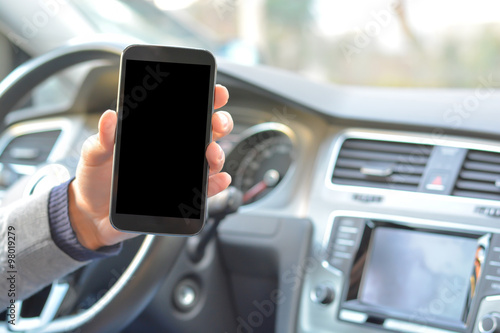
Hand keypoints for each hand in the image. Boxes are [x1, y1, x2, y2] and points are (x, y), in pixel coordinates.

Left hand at [68, 85, 232, 249]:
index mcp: (155, 134)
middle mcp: (173, 151)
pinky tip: (219, 179)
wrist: (92, 215)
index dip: (206, 99)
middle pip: (207, 132)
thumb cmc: (95, 180)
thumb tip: (110, 116)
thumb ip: (102, 138)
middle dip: (219, 123)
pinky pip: (205, 189)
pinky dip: (215, 184)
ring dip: (217, 154)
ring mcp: (180, 173)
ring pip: (210, 159)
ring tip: (211, 154)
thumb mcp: (94, 155)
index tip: (216, 93)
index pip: (186, 112)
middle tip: (217, 123)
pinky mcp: (182, 196)